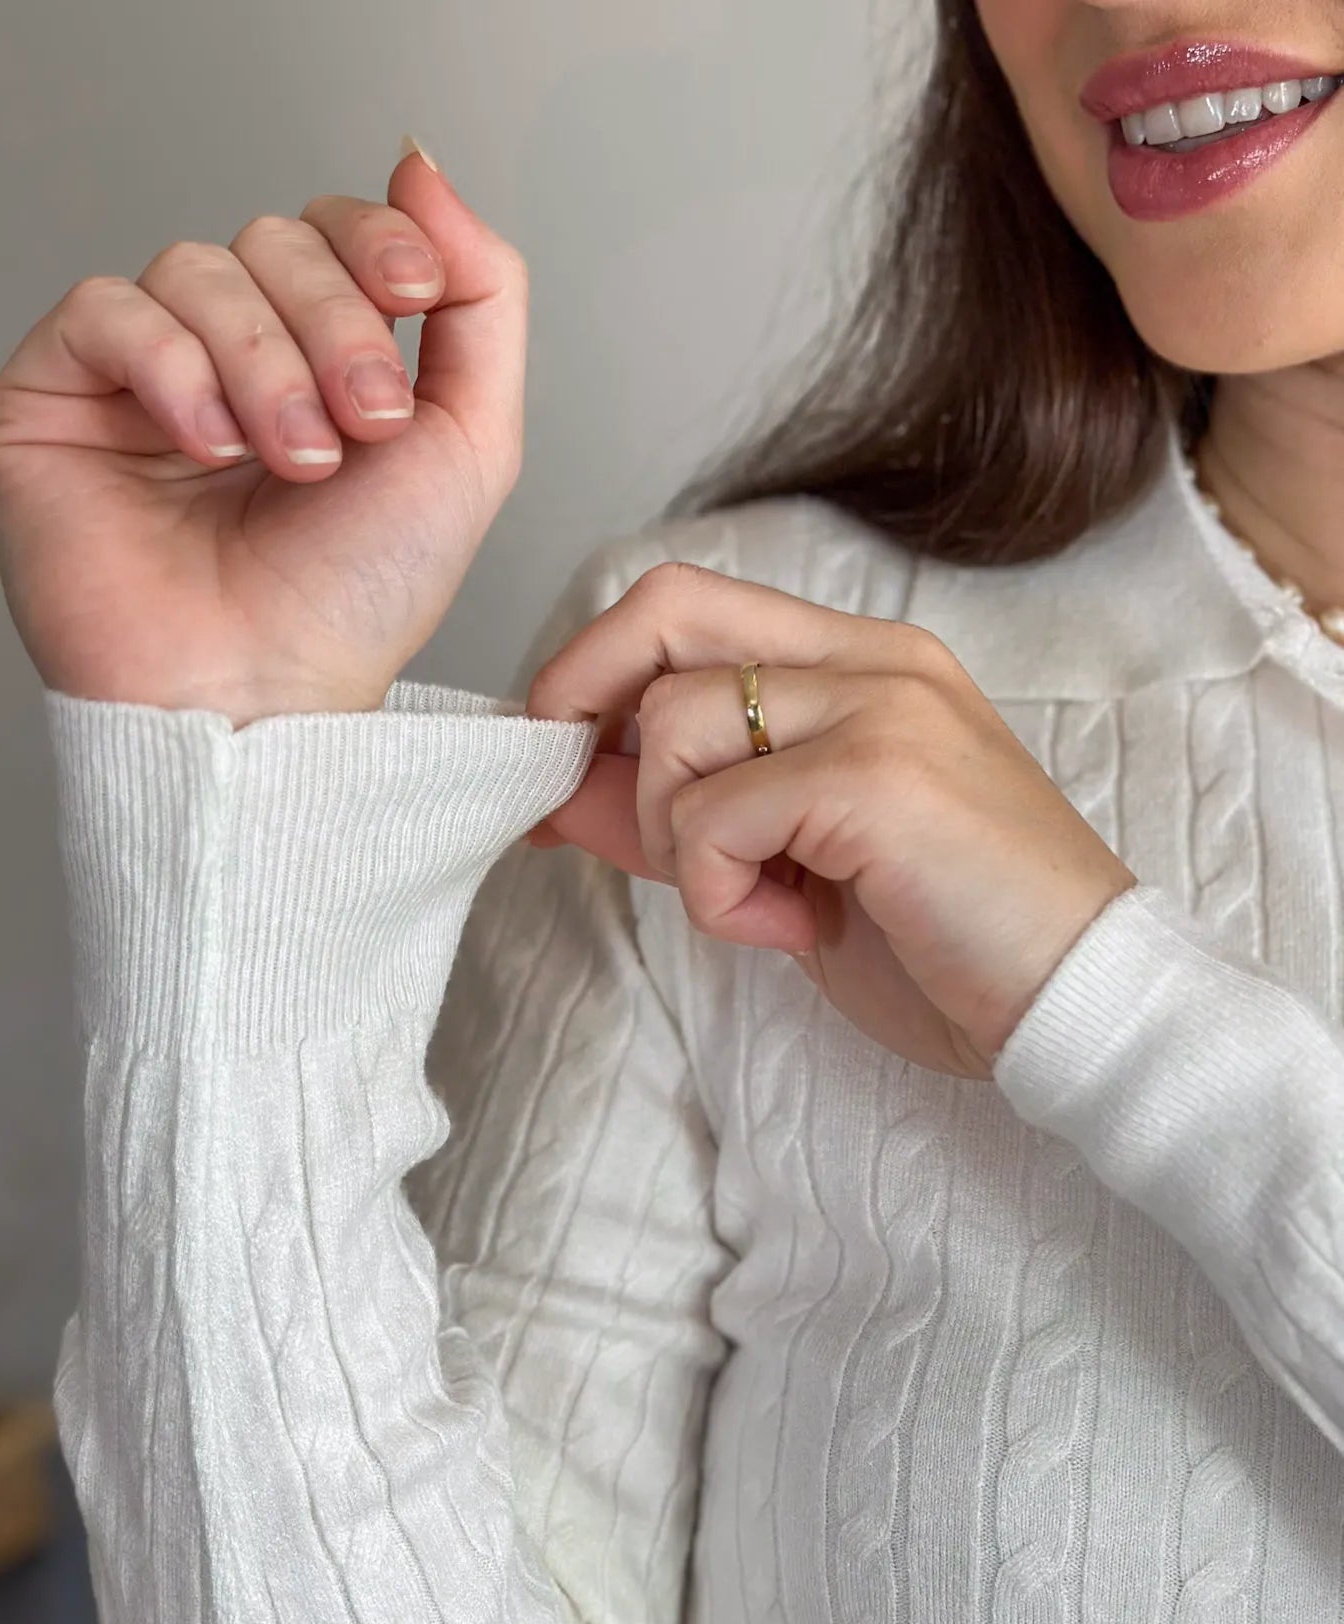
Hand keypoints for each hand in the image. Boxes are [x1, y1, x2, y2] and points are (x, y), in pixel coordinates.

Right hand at [0, 144, 524, 727]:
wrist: (266, 698)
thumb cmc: (355, 605)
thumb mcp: (471, 445)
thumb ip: (482, 300)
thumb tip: (423, 170)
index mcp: (321, 362)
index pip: (335, 230)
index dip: (377, 243)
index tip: (415, 298)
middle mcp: (231, 361)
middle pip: (273, 239)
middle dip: (335, 326)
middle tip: (361, 429)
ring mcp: (141, 379)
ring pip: (195, 266)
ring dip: (264, 361)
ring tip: (289, 463)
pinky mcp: (56, 400)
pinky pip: (106, 309)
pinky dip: (173, 367)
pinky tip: (208, 447)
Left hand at [523, 563, 1136, 1079]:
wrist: (1078, 1004)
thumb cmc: (949, 944)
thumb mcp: (790, 870)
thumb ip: (689, 815)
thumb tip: (562, 791)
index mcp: (864, 666)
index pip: (691, 607)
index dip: (595, 671)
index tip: (556, 757)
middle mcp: (872, 662)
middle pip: (666, 609)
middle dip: (582, 701)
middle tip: (571, 800)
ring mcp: (880, 708)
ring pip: (672, 727)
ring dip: (672, 839)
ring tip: (755, 902)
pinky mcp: (876, 776)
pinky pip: (712, 817)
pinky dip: (717, 893)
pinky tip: (791, 928)